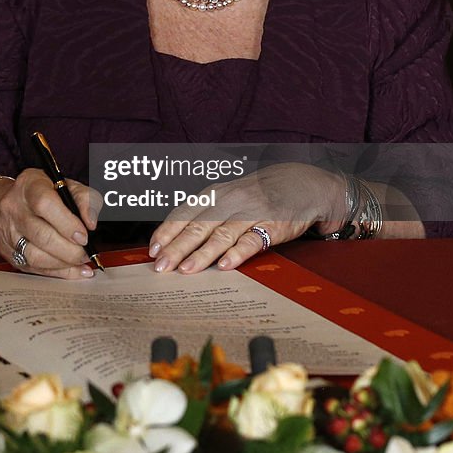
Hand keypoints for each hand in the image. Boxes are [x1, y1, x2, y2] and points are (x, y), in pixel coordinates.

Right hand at [0, 169, 102, 278]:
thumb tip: (91, 223)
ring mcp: (7, 231)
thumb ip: (86, 199)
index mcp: (30, 185)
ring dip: (63, 263)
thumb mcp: (69, 186)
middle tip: (86, 252)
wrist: (16, 201)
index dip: (67, 223)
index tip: (84, 236)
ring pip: (34, 256)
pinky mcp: (7, 250)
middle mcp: (14, 207)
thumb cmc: (46, 192)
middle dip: (68, 249)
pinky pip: (32, 268)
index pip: (45, 204)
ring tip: (80, 260)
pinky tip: (73, 270)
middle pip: (40, 235)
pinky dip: (57, 272)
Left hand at [148, 163, 343, 274]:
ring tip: (186, 270)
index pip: (184, 213)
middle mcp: (229, 201)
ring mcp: (251, 213)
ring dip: (202, 253)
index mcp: (215, 195)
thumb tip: (173, 240)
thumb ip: (205, 214)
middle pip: (198, 226)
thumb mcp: (228, 196)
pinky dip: (237, 253)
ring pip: (221, 234)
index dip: (167, 232)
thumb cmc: (257, 194)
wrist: (299, 183)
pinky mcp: (272, 226)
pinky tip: (225, 265)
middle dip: (177, 247)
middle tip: (161, 266)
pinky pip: (252, 241)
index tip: (152, 250)